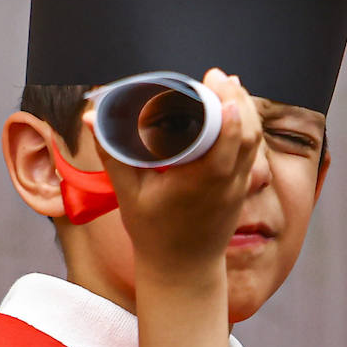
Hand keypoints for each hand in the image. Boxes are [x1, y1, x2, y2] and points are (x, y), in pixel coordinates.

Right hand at [87, 68, 261, 277]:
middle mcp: (226, 184)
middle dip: (236, 99)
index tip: (217, 80)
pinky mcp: (241, 188)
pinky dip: (246, 126)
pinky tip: (236, 107)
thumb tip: (92, 116)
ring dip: (245, 109)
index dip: (227, 108)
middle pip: (246, 133)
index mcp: (200, 183)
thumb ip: (113, 153)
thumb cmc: (155, 235)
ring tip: (228, 83)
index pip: (225, 141)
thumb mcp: (129, 195)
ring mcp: (237, 187)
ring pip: (254, 140)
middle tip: (218, 75)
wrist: (183, 272)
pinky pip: (251, 151)